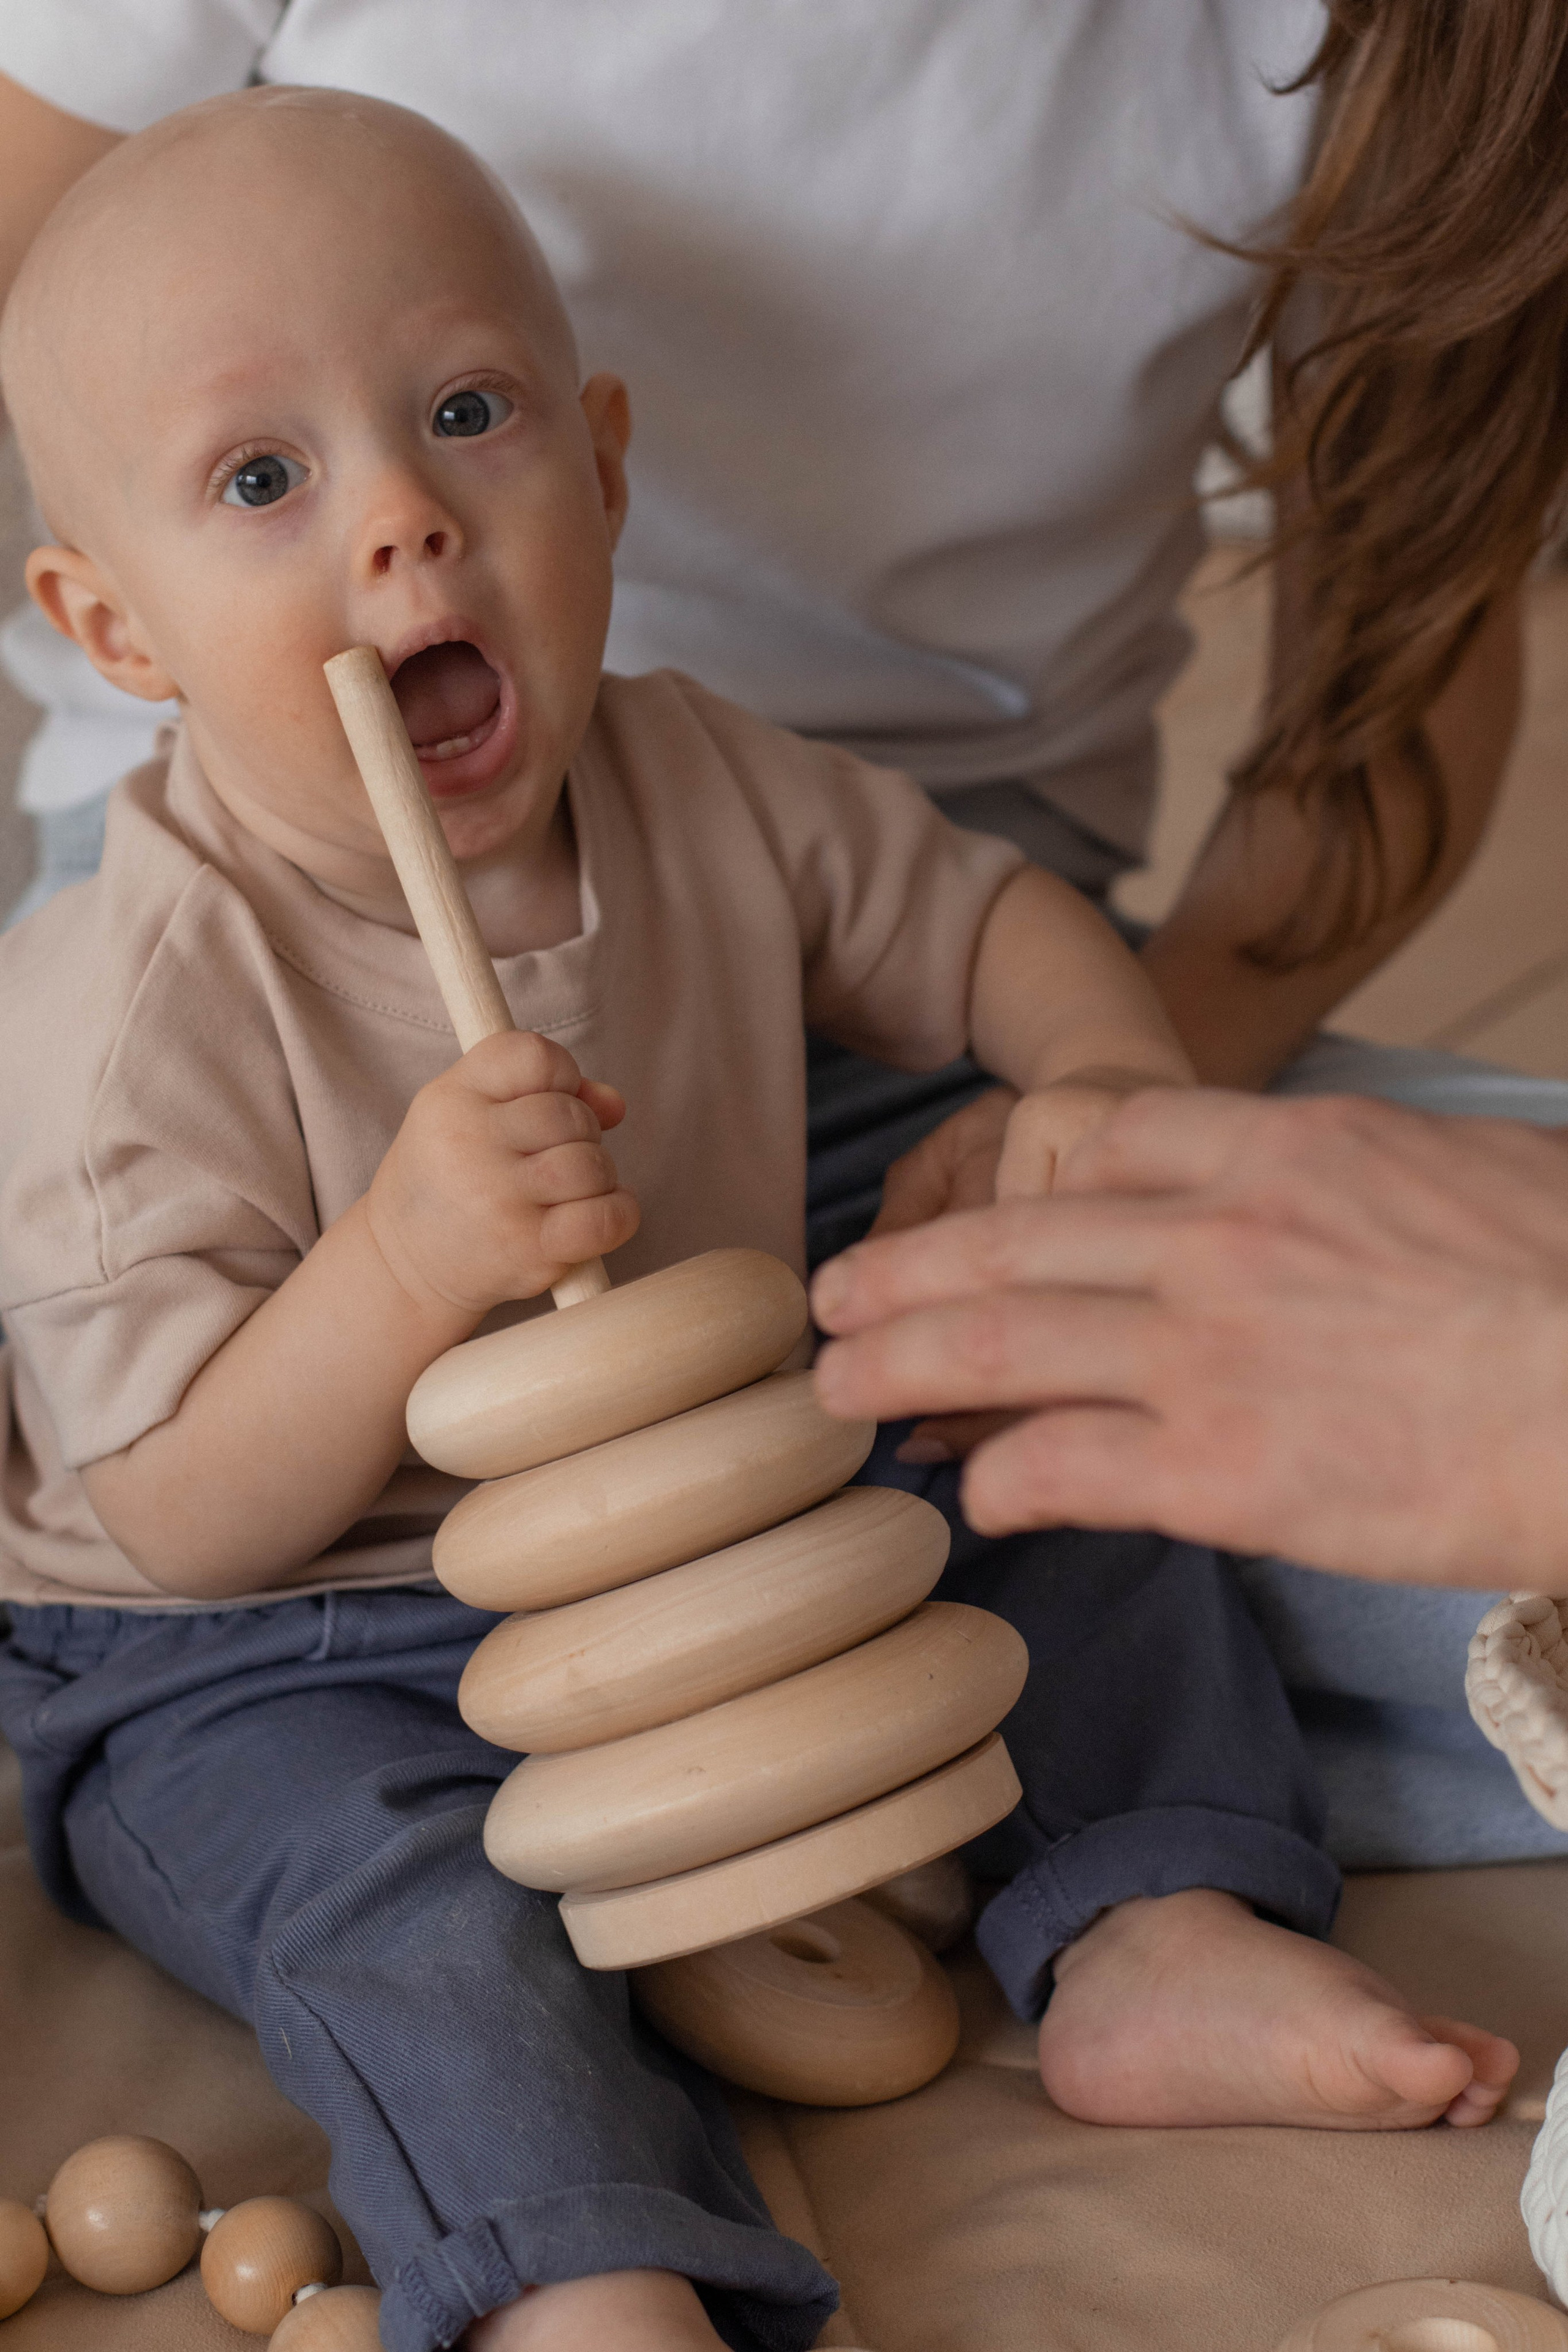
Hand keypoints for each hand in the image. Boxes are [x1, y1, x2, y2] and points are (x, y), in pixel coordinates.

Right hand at [366, 1031, 637, 1314]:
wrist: (404, 1264)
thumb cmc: (450, 1179)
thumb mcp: (471, 1115)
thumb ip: (542, 1091)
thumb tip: (614, 1105)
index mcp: (452, 1097)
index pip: (536, 1056)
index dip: (562, 1073)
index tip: (551, 1097)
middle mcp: (469, 1143)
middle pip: (571, 1114)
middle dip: (582, 1132)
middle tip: (556, 1154)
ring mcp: (498, 1199)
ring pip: (591, 1165)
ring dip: (598, 1175)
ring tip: (571, 1188)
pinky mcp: (527, 1248)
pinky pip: (605, 1218)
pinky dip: (618, 1211)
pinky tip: (598, 1211)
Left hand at [812, 1087, 1567, 1590]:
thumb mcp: (1472, 1174)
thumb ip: (1370, 1181)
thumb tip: (1359, 1198)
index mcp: (1285, 1151)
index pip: (1102, 1139)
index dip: (1020, 1181)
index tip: (984, 1212)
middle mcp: (1218, 1237)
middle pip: (1008, 1238)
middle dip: (901, 1270)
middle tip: (829, 1298)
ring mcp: (1206, 1351)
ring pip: (994, 1346)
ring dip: (896, 1367)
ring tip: (838, 1392)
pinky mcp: (1224, 1471)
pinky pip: (1063, 1467)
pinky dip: (1000, 1483)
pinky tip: (976, 1503)